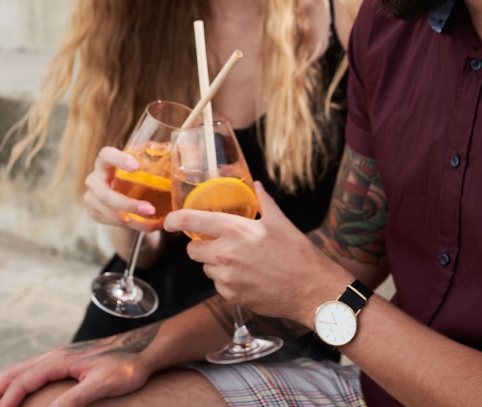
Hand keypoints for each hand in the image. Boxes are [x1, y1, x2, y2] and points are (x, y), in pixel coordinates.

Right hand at [0, 325, 160, 406]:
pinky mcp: (68, 359)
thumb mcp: (103, 384)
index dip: (6, 400)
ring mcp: (61, 355)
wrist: (145, 348)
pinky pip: (34, 368)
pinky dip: (19, 380)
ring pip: (22, 368)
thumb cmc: (128, 365)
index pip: (23, 381)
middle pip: (15, 371)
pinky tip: (21, 391)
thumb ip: (76, 399)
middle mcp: (56, 354)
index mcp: (60, 359)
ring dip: (4, 385)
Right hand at [83, 146, 160, 230]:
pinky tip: (151, 226)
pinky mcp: (95, 213)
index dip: (118, 160)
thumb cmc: (132, 176)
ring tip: (155, 222)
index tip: (136, 167)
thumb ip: (152, 159)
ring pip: (110, 213)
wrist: (120, 196)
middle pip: (105, 194)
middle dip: (128, 204)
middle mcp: (95, 179)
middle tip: (150, 209)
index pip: (106, 155)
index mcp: (105, 161)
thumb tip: (177, 152)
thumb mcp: (140, 166)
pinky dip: (135, 226)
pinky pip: (114, 223)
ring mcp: (92, 197)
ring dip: (134, 220)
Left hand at [164, 182, 346, 322]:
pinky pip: (218, 285)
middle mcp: (225, 253)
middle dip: (202, 246)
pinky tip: (247, 278)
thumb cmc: (298, 254)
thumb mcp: (280, 221)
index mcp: (234, 229)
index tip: (169, 222)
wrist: (311, 290)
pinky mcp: (231, 296)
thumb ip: (263, 201)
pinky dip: (227, 282)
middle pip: (193, 250)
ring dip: (216, 265)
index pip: (191, 221)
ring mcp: (226, 277)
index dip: (174, 220)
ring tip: (241, 263)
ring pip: (206, 268)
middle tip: (221, 244)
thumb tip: (256, 185)